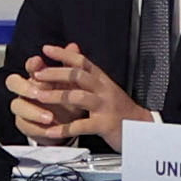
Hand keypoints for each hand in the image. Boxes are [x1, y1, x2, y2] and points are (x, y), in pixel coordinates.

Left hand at [4, 43, 127, 145]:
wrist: (142, 128)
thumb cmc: (120, 110)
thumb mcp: (106, 90)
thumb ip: (90, 78)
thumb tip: (73, 63)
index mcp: (102, 80)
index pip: (82, 61)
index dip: (64, 53)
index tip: (46, 48)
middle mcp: (104, 89)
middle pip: (78, 75)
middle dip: (55, 73)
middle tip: (37, 74)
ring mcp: (105, 106)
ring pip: (78, 96)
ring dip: (56, 96)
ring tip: (39, 97)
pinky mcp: (105, 124)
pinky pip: (81, 125)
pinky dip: (64, 129)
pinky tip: (51, 131)